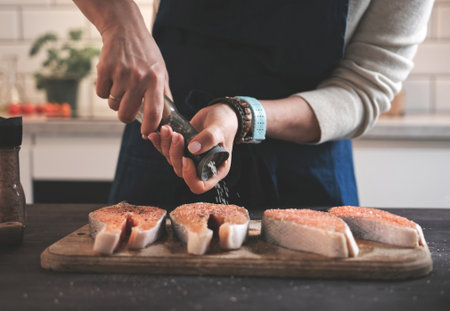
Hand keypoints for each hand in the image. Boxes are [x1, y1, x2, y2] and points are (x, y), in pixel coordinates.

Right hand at [95, 12, 170, 136]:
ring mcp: (121, 74)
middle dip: (126, 115)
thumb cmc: (146, 55)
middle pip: (126, 115)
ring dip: (116, 99)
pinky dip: (104, 90)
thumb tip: (167, 120)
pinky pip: (101, 94)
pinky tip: (112, 77)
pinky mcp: (104, 69)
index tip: (146, 133)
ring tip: (122, 83)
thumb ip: (164, 96)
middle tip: (129, 106)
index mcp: (156, 81)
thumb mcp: (161, 72)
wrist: (125, 30)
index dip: (149, 128)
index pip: (154, 113)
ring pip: (113, 105)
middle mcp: (139, 78)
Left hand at [148, 104, 237, 193]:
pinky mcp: (181, 150)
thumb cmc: (225, 123)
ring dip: (166, 146)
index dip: (189, 176)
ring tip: (168, 129)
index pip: (199, 185)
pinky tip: (155, 134)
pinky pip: (166, 152)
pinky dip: (159, 143)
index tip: (186, 158)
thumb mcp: (220, 129)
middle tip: (177, 135)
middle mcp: (201, 168)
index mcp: (215, 170)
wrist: (219, 113)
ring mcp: (190, 160)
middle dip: (176, 154)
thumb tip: (192, 149)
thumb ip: (209, 139)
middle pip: (182, 171)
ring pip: (172, 161)